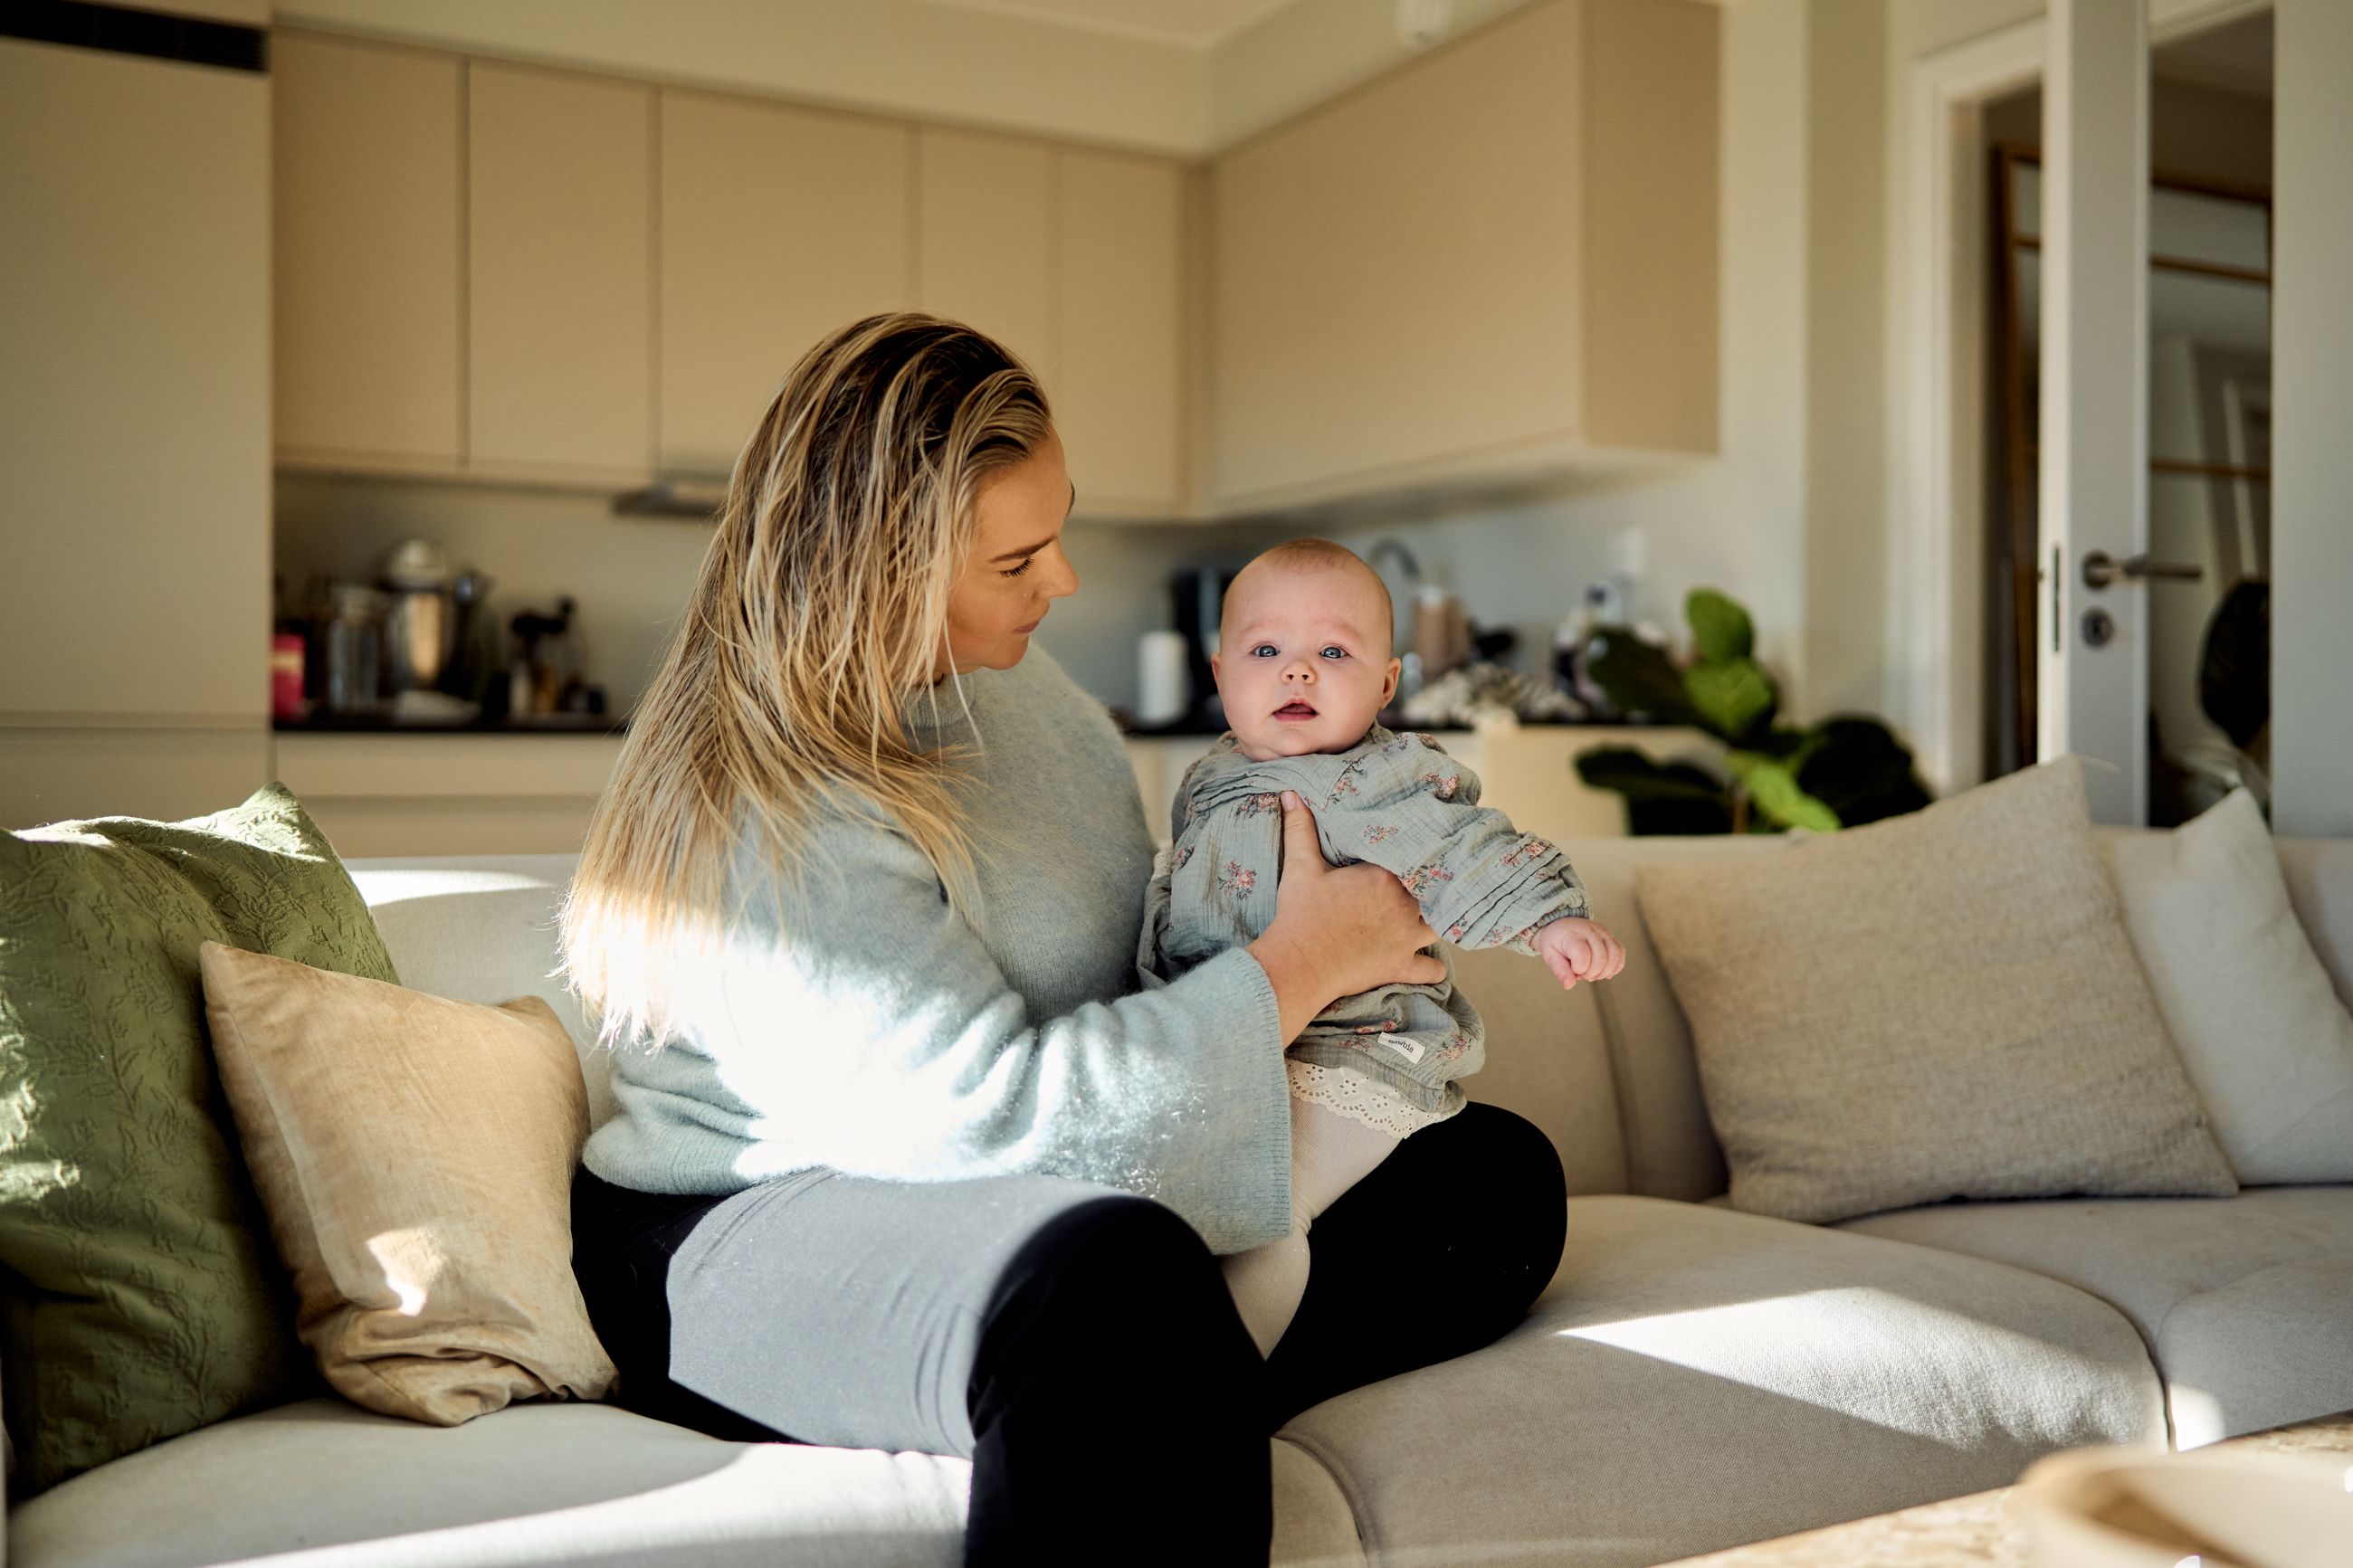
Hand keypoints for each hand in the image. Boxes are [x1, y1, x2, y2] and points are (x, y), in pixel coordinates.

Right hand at [1247, 791, 1444, 1041]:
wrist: (1298, 964)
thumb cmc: (1300, 914)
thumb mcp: (1300, 867)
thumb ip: (1300, 828)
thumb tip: (1291, 794)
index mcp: (1384, 876)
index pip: (1414, 856)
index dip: (1414, 853)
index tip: (1410, 849)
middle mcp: (1404, 905)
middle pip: (1433, 888)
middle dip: (1429, 883)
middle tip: (1420, 880)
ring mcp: (1407, 938)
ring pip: (1441, 924)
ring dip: (1437, 919)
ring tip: (1428, 913)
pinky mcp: (1401, 967)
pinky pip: (1433, 970)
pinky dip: (1431, 966)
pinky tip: (1424, 956)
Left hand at [1533, 918, 1624, 990]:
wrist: (1561, 926)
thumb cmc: (1555, 942)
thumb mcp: (1550, 956)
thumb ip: (1560, 971)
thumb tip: (1569, 985)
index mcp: (1573, 935)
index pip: (1583, 956)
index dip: (1578, 969)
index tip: (1571, 969)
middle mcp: (1590, 931)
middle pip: (1601, 958)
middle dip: (1592, 973)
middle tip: (1581, 974)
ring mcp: (1603, 932)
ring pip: (1614, 955)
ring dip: (1605, 971)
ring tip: (1592, 974)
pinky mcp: (1611, 936)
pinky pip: (1620, 952)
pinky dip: (1615, 966)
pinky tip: (1605, 972)